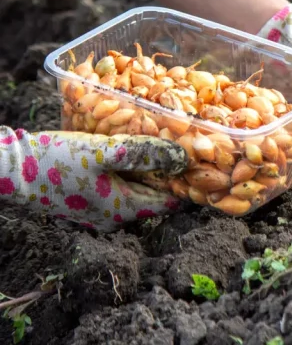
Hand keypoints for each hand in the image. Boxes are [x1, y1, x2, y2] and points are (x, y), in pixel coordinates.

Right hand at [0, 127, 187, 231]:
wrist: (10, 170)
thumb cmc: (58, 159)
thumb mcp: (105, 151)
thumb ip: (145, 154)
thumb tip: (183, 157)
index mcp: (124, 210)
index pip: (171, 203)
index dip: (187, 182)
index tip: (200, 160)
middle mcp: (114, 218)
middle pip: (154, 197)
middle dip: (169, 175)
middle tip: (185, 147)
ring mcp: (98, 213)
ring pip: (136, 191)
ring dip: (149, 172)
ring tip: (161, 145)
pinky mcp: (85, 202)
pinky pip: (118, 188)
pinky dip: (129, 173)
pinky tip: (130, 152)